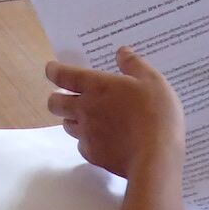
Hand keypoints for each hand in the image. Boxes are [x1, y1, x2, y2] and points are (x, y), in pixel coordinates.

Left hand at [44, 47, 184, 179]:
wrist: (156, 158)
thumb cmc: (156, 114)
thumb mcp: (153, 81)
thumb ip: (134, 64)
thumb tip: (121, 52)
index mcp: (97, 86)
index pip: (63, 75)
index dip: (54, 70)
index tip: (52, 69)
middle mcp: (85, 109)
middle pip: (54, 103)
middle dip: (57, 98)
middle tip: (70, 96)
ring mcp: (86, 134)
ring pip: (66, 125)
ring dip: (72, 119)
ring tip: (88, 118)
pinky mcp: (93, 155)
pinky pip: (81, 146)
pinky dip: (87, 142)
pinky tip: (102, 141)